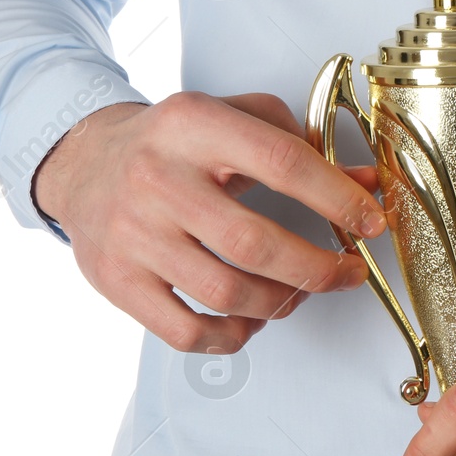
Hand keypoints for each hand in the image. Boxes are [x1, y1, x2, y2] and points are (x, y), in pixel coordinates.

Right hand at [32, 92, 385, 351]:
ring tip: (299, 291)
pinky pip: (186, 332)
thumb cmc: (171, 142)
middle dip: (318, 268)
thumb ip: (302, 144)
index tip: (371, 222)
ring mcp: (133, 234)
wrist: (84, 160)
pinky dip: (232, 336)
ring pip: (226, 294)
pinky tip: (251, 317)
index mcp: (193, 125)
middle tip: (348, 272)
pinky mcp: (117, 280)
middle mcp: (158, 178)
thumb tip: (367, 184)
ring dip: (281, 303)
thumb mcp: (234, 119)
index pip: (281, 162)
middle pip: (255, 243)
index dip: (337, 197)